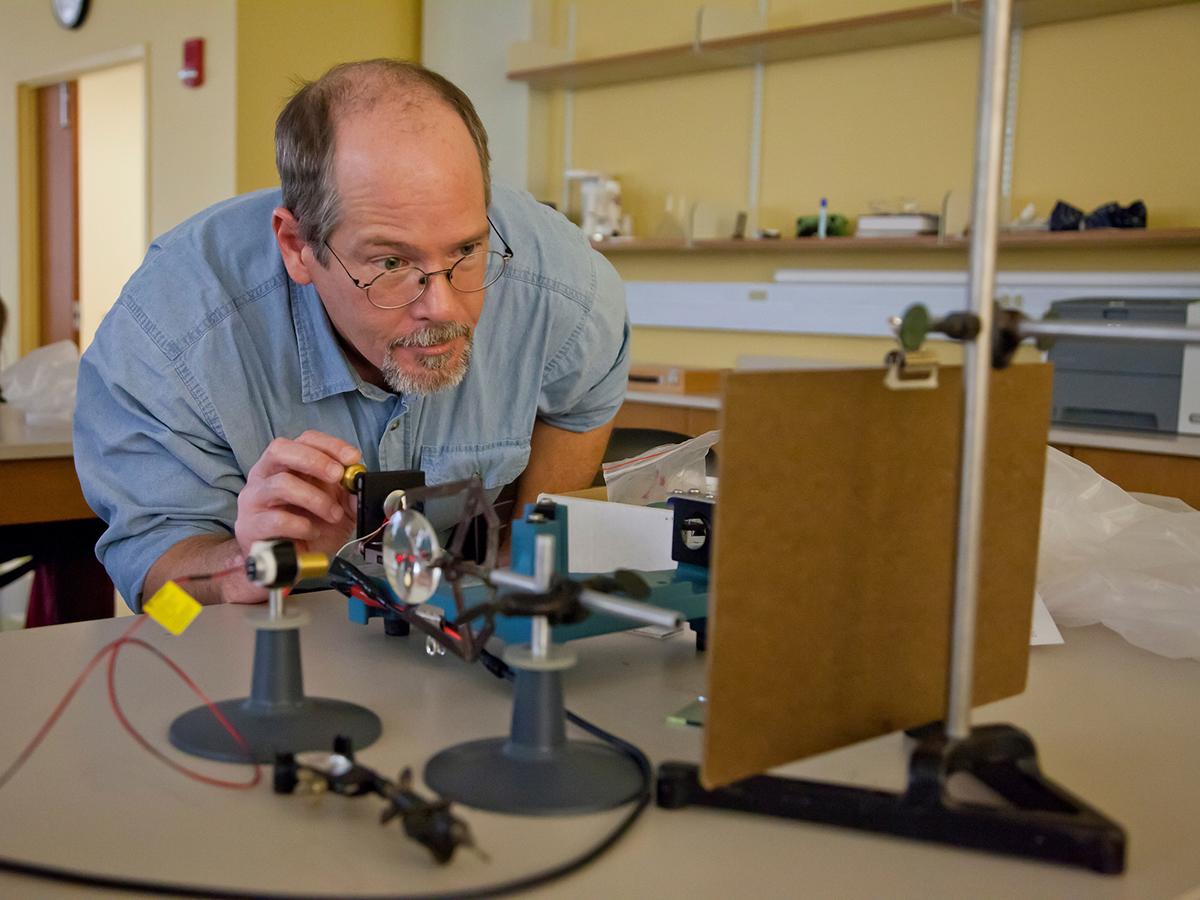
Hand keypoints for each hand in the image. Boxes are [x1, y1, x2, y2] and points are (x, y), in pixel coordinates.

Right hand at [235, 430, 361, 566]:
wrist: (287, 564)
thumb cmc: (309, 530)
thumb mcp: (337, 508)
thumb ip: (348, 493)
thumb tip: (359, 481)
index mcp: (286, 465)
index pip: (303, 440)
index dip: (329, 445)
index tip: (352, 458)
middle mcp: (264, 475)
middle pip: (281, 450)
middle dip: (315, 460)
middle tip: (337, 476)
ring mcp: (253, 499)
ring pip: (281, 484)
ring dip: (316, 499)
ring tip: (332, 515)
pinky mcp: (250, 525)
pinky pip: (277, 519)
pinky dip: (302, 526)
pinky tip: (311, 533)